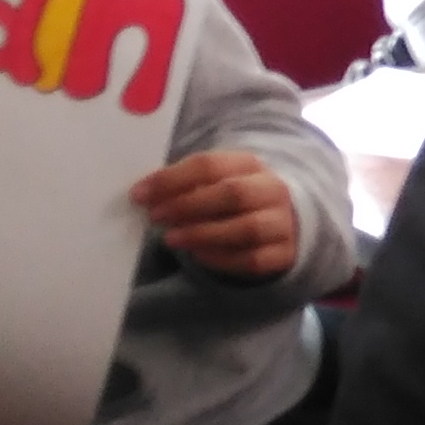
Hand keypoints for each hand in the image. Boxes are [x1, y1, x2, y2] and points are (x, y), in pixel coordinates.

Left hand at [133, 152, 301, 280]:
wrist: (283, 219)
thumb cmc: (235, 198)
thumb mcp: (217, 180)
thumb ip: (186, 184)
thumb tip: (145, 194)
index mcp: (250, 164)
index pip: (210, 164)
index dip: (171, 179)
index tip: (140, 193)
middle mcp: (272, 190)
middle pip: (232, 194)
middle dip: (188, 205)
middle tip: (156, 216)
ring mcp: (282, 222)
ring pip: (246, 228)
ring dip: (203, 233)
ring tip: (170, 239)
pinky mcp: (284, 253)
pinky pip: (253, 260)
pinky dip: (221, 258)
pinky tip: (197, 255)